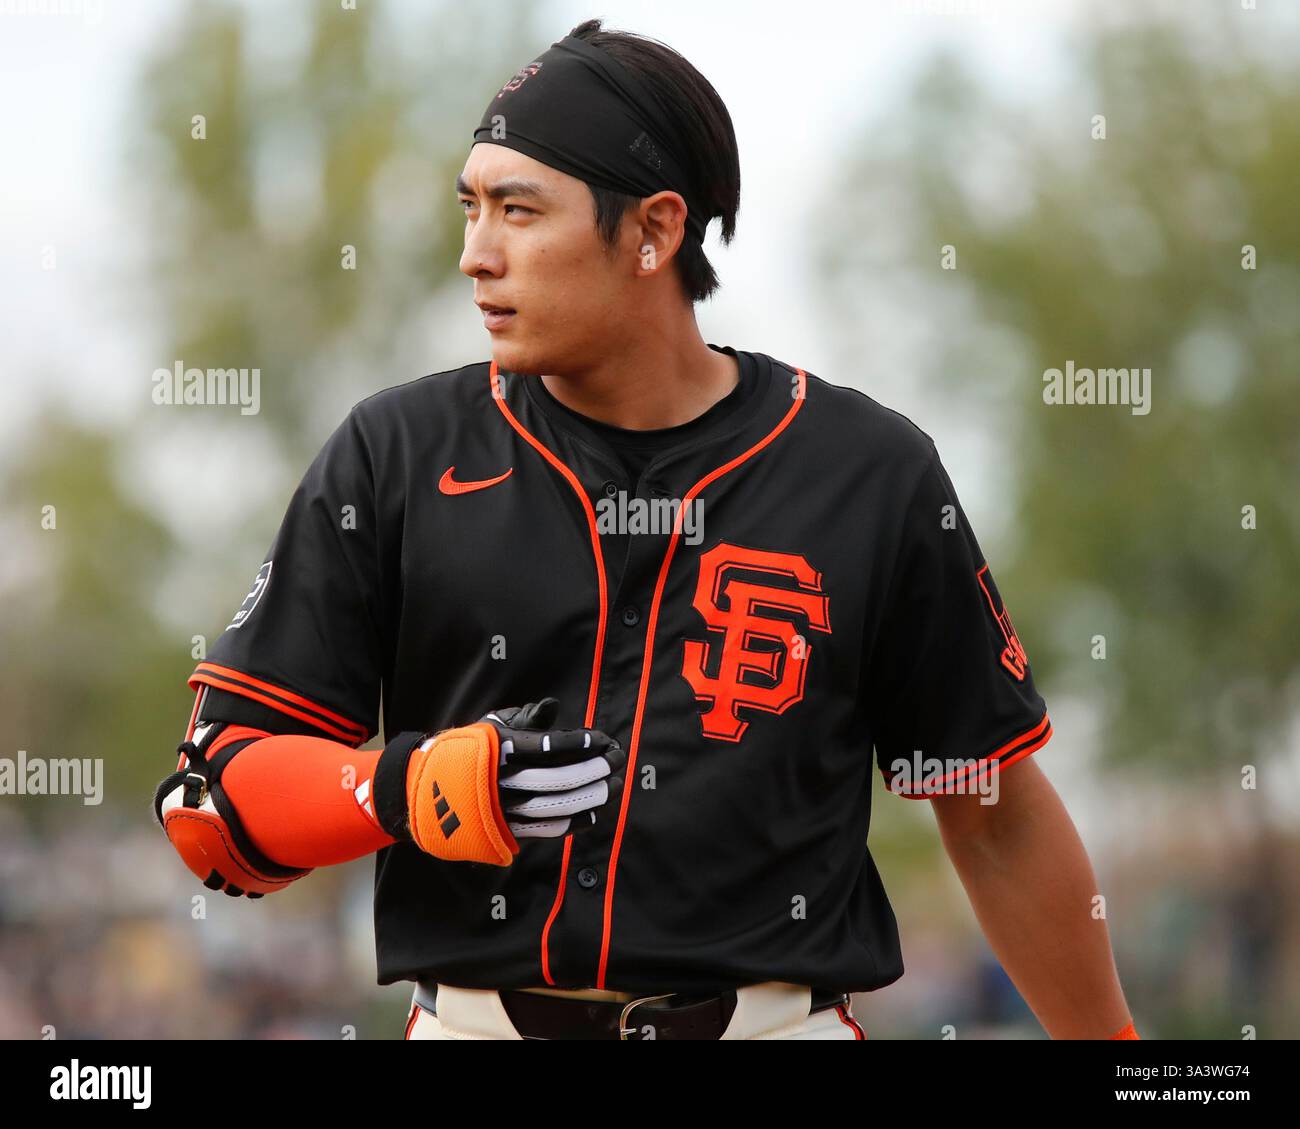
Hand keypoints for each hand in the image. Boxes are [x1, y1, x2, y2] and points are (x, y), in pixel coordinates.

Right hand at [397, 697, 624, 865]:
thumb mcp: (492, 726)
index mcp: (502, 750)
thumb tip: (552, 705)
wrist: (429, 791)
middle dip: (596, 768)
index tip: (604, 739)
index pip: (551, 747)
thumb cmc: (469, 751)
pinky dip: (576, 822)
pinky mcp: (509, 831)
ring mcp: (507, 809)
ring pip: (559, 806)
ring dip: (593, 796)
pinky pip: (549, 830)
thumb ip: (525, 717)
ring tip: (615, 784)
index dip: (583, 743)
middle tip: (619, 759)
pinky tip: (596, 812)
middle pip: (561, 777)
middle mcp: (505, 781)